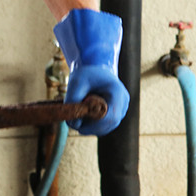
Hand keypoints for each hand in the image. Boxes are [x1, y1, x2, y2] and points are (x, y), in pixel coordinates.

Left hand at [54, 9, 130, 135]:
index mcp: (116, 92)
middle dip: (93, 128)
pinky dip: (96, 125)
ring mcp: (122, 107)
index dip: (96, 125)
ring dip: (94, 127)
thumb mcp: (76, 83)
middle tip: (75, 126)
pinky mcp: (117, 111)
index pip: (111, 116)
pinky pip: (107, 124)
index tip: (79, 128)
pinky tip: (84, 118)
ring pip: (110, 126)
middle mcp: (123, 101)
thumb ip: (73, 101)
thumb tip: (73, 123)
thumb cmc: (86, 73)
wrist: (96, 67)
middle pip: (111, 123)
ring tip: (78, 118)